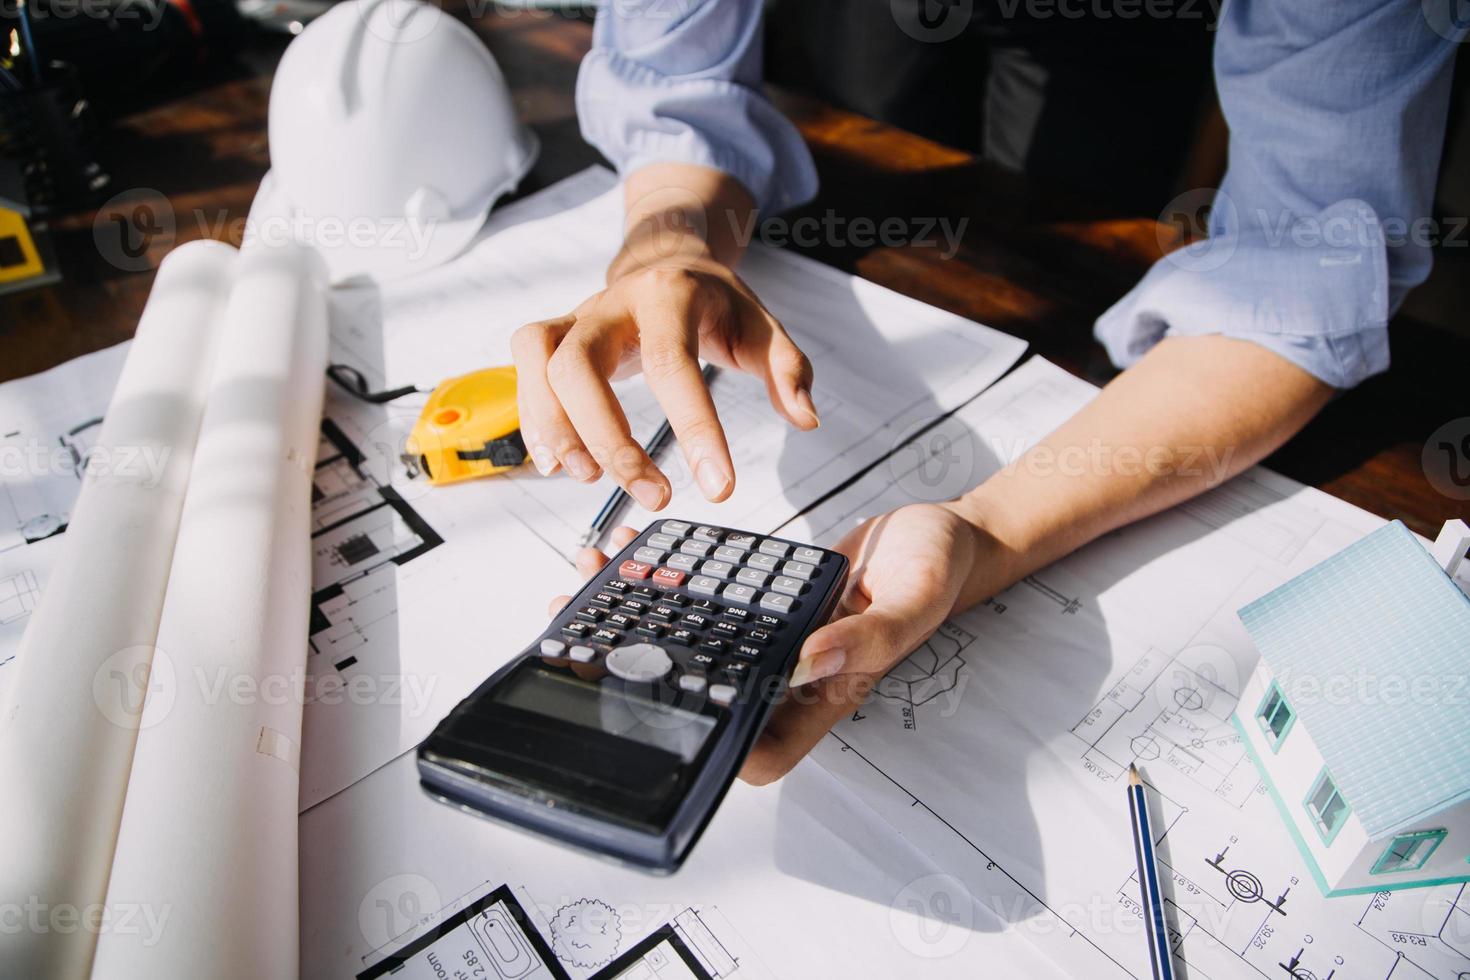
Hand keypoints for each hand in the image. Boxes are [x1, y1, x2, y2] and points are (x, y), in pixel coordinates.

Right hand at [511, 255, 819, 513]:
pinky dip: (533, 419)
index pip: (674, 365)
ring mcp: (576, 316)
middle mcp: (612, 302)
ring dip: (558, 428)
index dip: (695, 430)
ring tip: (591, 479)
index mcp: (669, 295)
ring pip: (541, 362)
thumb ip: (787, 369)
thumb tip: (805, 418)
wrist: (664, 261)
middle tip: (653, 494)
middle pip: (581, 364)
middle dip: (610, 438)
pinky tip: (556, 463)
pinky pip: (523, 368)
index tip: (719, 487)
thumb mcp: (761, 326)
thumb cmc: (713, 303)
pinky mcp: (553, 335)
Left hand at [548, 505, 1000, 786]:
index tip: (653, 713)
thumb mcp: (913, 597)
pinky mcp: (764, 604)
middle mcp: (791, 674)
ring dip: (642, 621)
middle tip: (583, 636)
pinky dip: (671, 578)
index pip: (760, 749)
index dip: (709, 748)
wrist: (940, 532)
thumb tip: (808, 660)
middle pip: (711, 696)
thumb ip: (867, 635)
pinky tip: (641, 550)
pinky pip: (709, 601)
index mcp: (827, 693)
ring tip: (592, 582)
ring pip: (697, 647)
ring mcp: (774, 639)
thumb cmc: (937, 570)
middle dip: (644, 675)